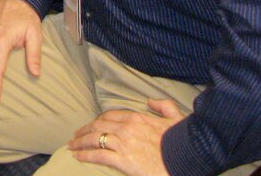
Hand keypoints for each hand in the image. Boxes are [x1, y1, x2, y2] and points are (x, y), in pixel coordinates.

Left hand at [68, 98, 182, 174]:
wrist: (189, 158)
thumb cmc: (184, 142)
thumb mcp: (177, 117)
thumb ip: (163, 105)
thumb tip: (150, 101)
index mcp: (137, 117)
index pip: (110, 116)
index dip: (98, 120)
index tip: (92, 125)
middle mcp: (127, 128)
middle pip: (98, 126)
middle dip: (84, 130)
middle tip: (76, 135)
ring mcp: (123, 143)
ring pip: (94, 138)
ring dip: (80, 142)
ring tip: (72, 146)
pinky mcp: (123, 159)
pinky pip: (98, 155)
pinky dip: (85, 154)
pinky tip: (77, 156)